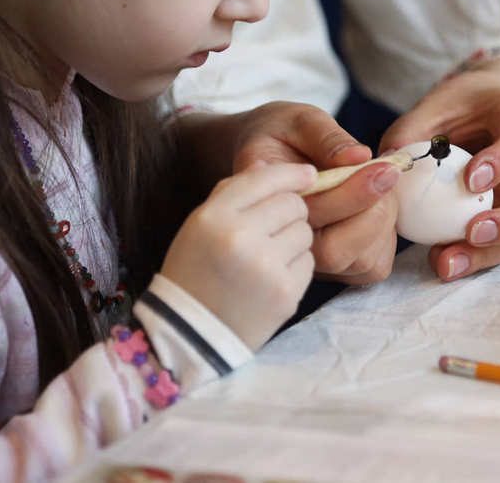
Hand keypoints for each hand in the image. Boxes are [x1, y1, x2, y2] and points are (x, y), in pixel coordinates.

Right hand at [160, 161, 316, 349]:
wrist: (190, 336)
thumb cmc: (194, 273)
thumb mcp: (200, 225)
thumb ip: (233, 191)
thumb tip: (269, 163)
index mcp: (213, 217)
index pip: (264, 178)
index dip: (292, 174)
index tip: (308, 174)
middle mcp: (239, 238)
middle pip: (293, 204)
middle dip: (290, 212)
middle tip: (274, 228)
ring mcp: (265, 267)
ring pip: (304, 231)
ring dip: (294, 238)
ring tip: (269, 255)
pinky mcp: (285, 293)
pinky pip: (309, 262)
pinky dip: (296, 265)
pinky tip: (273, 276)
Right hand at [230, 102, 401, 285]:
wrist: (266, 156)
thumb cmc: (280, 135)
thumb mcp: (298, 120)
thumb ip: (325, 136)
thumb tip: (360, 156)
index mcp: (265, 204)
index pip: (313, 214)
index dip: (355, 194)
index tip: (384, 167)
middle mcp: (280, 245)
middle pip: (336, 252)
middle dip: (374, 212)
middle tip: (387, 173)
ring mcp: (307, 263)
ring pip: (360, 264)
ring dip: (383, 223)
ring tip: (378, 184)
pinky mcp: (334, 270)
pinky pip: (372, 268)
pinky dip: (386, 238)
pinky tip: (376, 206)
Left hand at [380, 58, 499, 281]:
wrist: (493, 108)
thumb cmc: (466, 103)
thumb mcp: (438, 103)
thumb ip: (413, 130)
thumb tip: (386, 163)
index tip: (472, 179)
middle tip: (475, 232)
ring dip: (488, 255)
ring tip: (446, 262)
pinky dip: (473, 258)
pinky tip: (440, 261)